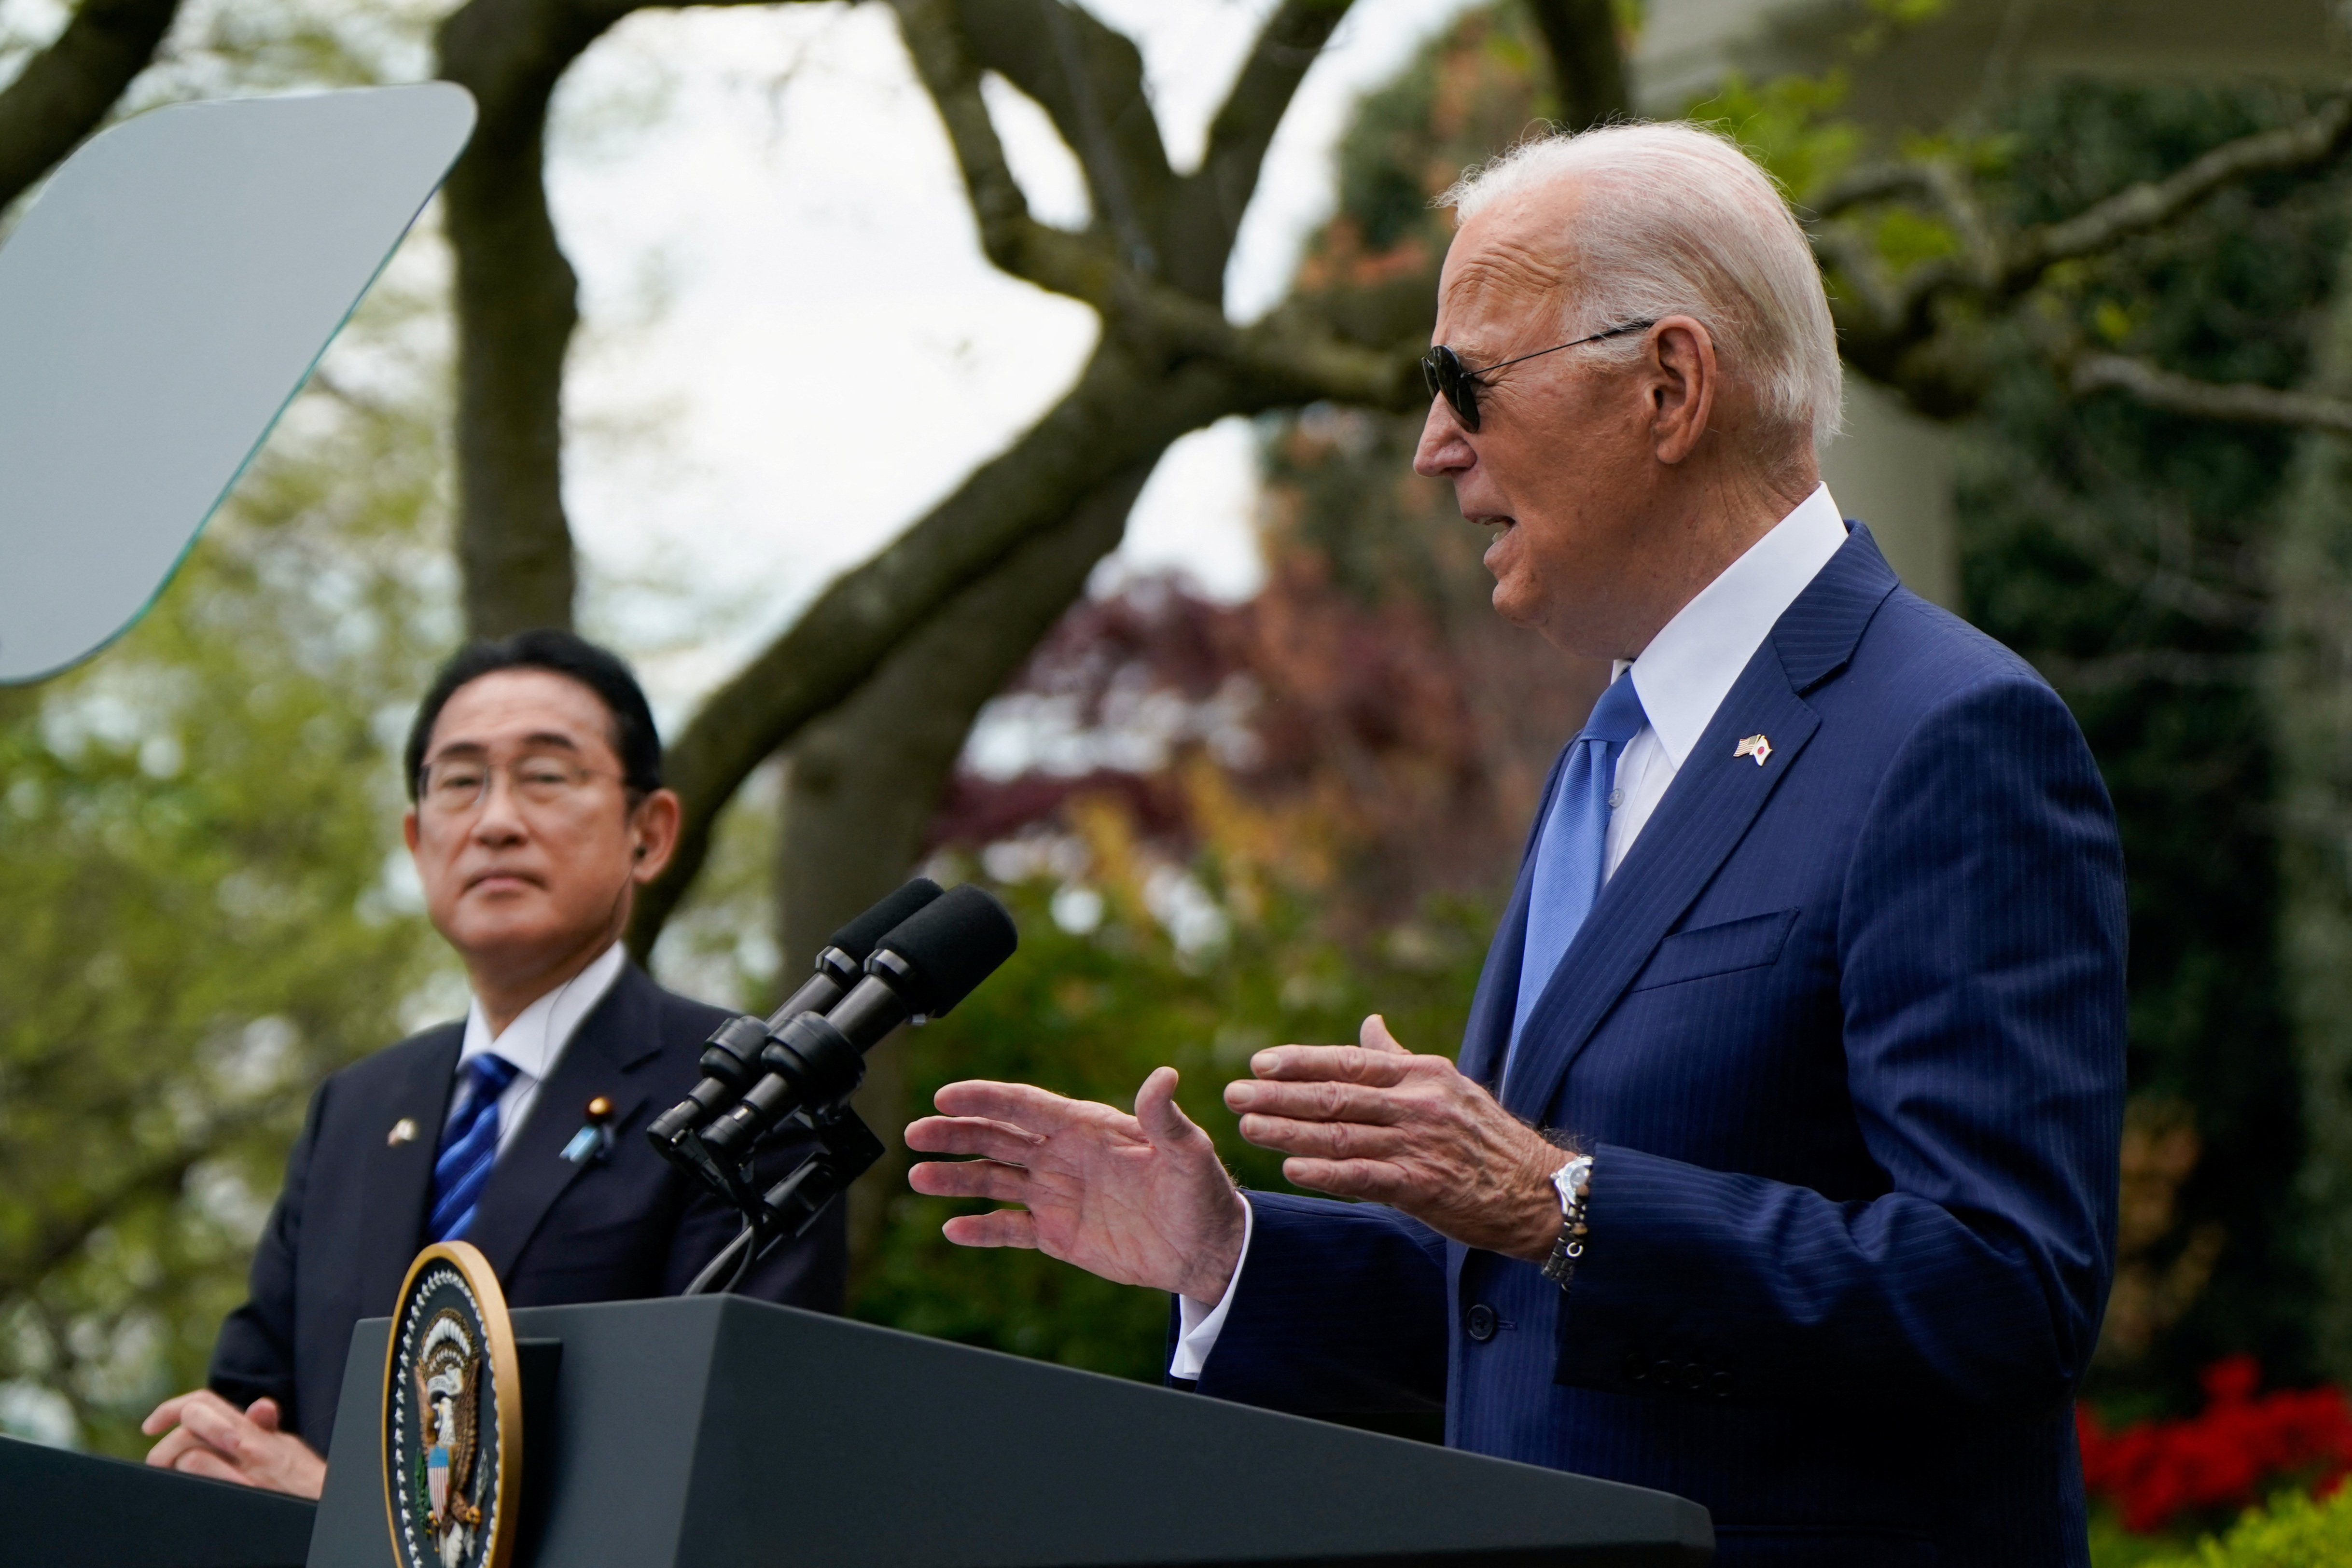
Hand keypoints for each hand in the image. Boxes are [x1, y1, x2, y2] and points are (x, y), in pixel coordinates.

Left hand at [142, 1391, 325, 1497]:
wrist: (322, 1506)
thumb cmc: (305, 1481)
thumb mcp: (287, 1449)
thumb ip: (266, 1429)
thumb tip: (259, 1406)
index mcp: (252, 1430)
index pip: (204, 1402)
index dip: (171, 1409)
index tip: (150, 1426)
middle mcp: (246, 1443)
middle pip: (193, 1421)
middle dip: (165, 1444)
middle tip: (158, 1464)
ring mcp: (242, 1467)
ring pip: (190, 1450)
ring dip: (175, 1465)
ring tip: (175, 1481)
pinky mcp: (239, 1487)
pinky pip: (199, 1469)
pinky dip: (187, 1477)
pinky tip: (190, 1490)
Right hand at [906, 1067, 1247, 1304]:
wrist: (1206, 1249)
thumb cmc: (1202, 1193)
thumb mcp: (1187, 1152)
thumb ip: (1165, 1117)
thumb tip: (1164, 1076)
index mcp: (1086, 1127)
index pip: (1025, 1106)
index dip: (985, 1098)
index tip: (945, 1096)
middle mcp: (1062, 1156)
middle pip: (997, 1137)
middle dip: (955, 1133)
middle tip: (915, 1133)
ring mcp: (1055, 1194)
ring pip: (994, 1181)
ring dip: (956, 1178)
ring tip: (917, 1177)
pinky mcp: (1057, 1234)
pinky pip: (1010, 1229)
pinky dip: (981, 1229)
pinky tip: (952, 1230)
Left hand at [1225, 1014, 1565, 1260]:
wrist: (1537, 1190)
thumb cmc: (1485, 1136)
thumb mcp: (1449, 1085)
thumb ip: (1400, 1058)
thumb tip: (1370, 1023)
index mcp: (1422, 1074)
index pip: (1349, 1061)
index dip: (1300, 1061)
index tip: (1258, 1062)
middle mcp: (1418, 1103)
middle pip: (1335, 1095)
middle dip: (1278, 1094)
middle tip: (1233, 1093)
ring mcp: (1419, 1144)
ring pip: (1340, 1134)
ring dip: (1288, 1131)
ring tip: (1248, 1127)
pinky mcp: (1422, 1186)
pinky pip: (1362, 1176)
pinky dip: (1325, 1172)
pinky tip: (1291, 1168)